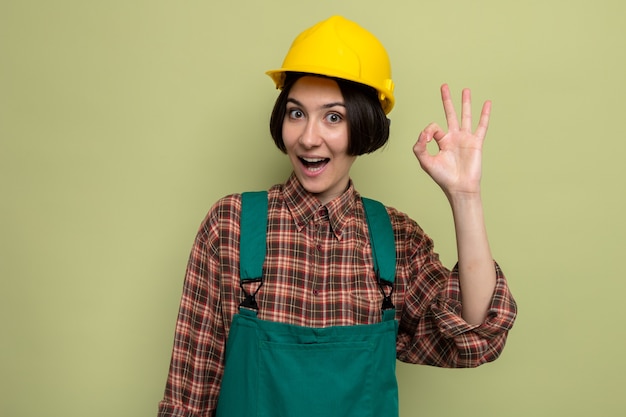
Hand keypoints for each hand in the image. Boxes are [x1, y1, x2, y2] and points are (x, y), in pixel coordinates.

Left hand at [413, 84, 490, 198]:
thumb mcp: (425, 162)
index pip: (434, 127)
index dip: (428, 130)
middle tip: (444, 86)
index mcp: (441, 141)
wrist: (459, 187)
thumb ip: (419, 146)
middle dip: (447, 100)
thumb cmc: (443, 177)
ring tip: (465, 90)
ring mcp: (465, 139)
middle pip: (450, 114)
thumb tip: (424, 132)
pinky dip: (484, 114)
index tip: (427, 139)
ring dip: (465, 103)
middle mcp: (453, 137)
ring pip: (465, 116)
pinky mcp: (476, 142)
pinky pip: (481, 125)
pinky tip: (487, 103)